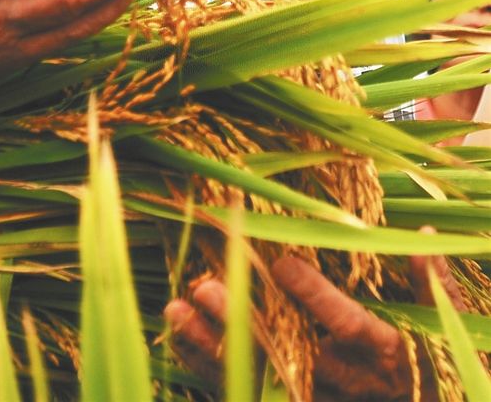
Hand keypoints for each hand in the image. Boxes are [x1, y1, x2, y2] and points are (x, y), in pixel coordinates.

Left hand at [166, 247, 464, 400]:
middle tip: (204, 286)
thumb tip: (420, 232)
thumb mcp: (442, 327)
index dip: (316, 298)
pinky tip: (179, 337)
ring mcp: (315, 397)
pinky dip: (210, 366)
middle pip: (287, 352)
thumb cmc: (432, 366)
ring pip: (257, 374)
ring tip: (175, 309)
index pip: (345, 325)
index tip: (283, 264)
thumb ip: (431, 283)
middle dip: (244, 321)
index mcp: (383, 353)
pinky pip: (246, 390)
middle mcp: (344, 381)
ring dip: (212, 345)